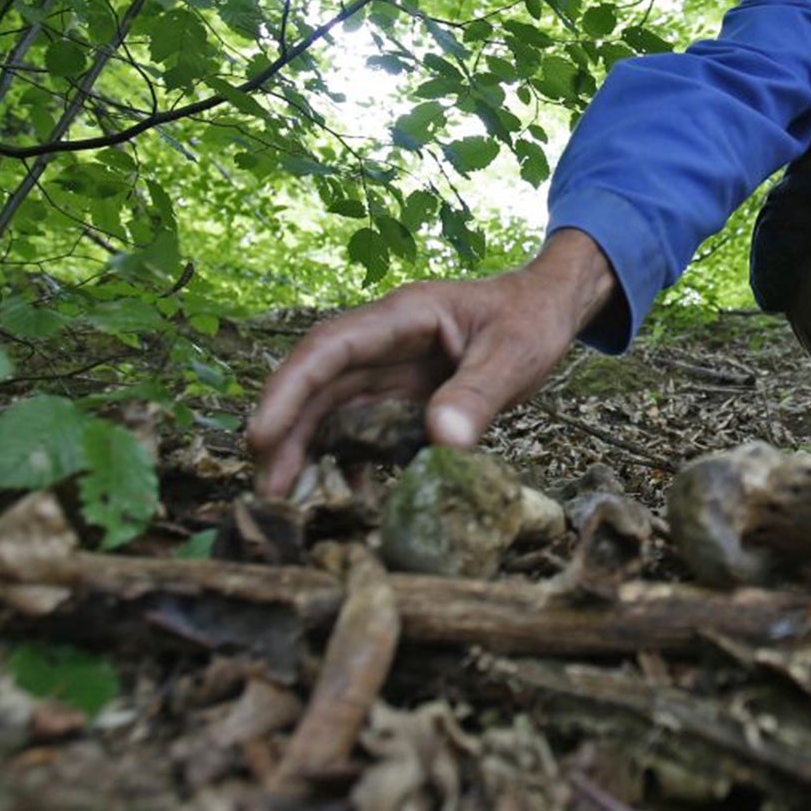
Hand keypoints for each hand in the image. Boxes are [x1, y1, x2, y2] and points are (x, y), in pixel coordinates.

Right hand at [246, 230, 617, 496]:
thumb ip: (479, 394)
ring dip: (311, 450)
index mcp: (403, 316)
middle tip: (269, 489)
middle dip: (288, 433)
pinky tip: (351, 494)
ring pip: (335, 409)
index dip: (290, 389)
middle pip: (320, 384)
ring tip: (292, 500)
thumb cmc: (530, 318)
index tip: (262, 434)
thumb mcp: (514, 353)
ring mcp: (392, 370)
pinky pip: (367, 428)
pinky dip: (354, 458)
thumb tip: (443, 441)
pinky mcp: (405, 396)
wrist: (548, 309)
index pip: (329, 348)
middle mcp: (385, 342)